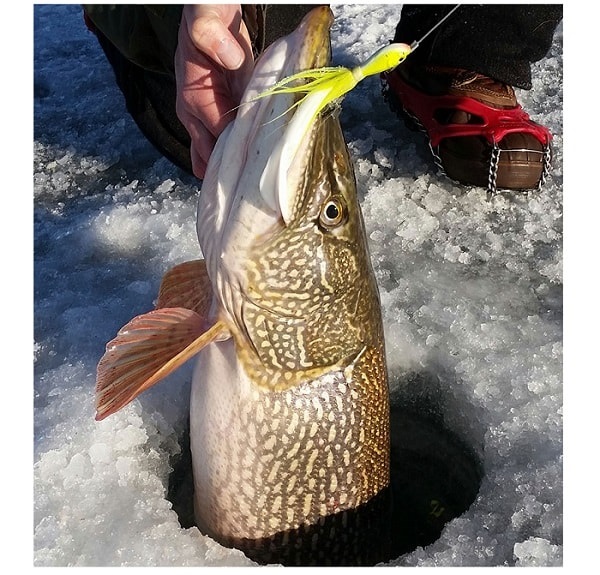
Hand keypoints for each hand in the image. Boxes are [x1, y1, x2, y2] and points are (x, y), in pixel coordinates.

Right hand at [175, 5, 253, 177]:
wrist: (211, 9)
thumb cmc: (205, 14)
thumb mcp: (203, 19)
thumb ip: (209, 34)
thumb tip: (230, 58)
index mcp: (193, 97)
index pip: (216, 135)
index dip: (235, 154)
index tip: (253, 170)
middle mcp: (198, 114)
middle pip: (214, 155)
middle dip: (230, 175)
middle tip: (249, 196)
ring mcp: (212, 116)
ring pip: (220, 155)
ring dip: (234, 172)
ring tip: (249, 194)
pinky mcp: (226, 114)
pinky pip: (232, 143)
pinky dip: (240, 159)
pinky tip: (251, 175)